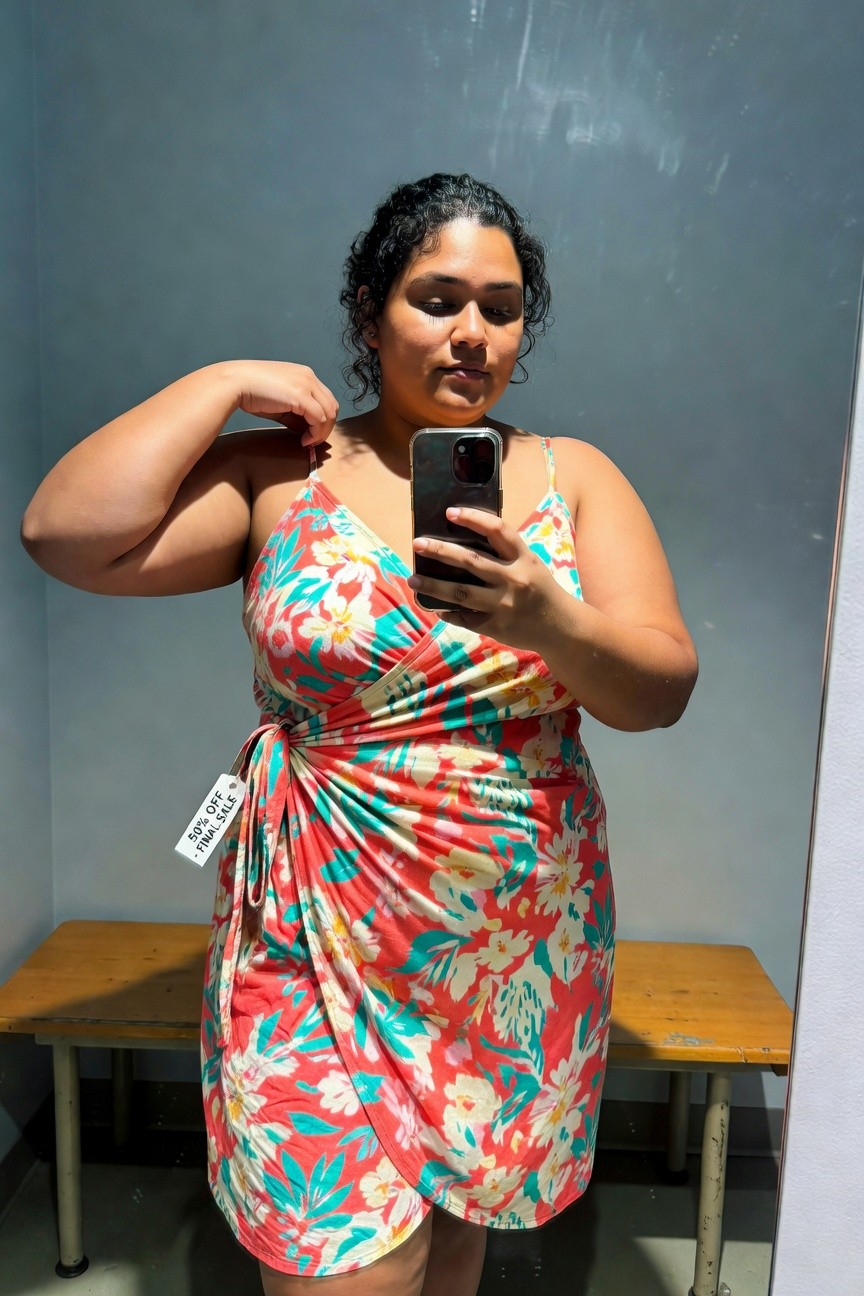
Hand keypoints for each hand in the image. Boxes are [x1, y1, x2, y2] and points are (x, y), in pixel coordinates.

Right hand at [228, 361, 338, 442]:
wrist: (235, 382)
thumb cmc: (252, 391)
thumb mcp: (279, 403)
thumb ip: (294, 414)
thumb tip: (305, 431)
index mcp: (304, 375)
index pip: (325, 398)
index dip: (323, 418)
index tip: (310, 432)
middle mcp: (309, 377)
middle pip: (332, 406)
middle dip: (326, 426)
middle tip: (313, 441)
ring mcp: (306, 385)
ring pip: (329, 413)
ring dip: (322, 432)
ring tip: (308, 442)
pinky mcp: (301, 397)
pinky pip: (319, 419)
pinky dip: (316, 433)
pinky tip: (304, 440)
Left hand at [408, 507, 568, 652]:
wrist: (561, 627)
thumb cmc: (541, 590)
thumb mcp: (530, 565)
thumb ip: (505, 555)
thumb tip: (463, 544)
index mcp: (524, 557)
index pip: (497, 530)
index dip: (473, 518)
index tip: (449, 512)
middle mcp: (513, 578)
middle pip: (471, 560)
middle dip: (440, 551)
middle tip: (418, 543)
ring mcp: (503, 604)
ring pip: (461, 592)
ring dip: (432, 586)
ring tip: (412, 580)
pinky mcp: (496, 626)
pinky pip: (465, 618)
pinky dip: (447, 611)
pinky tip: (434, 606)